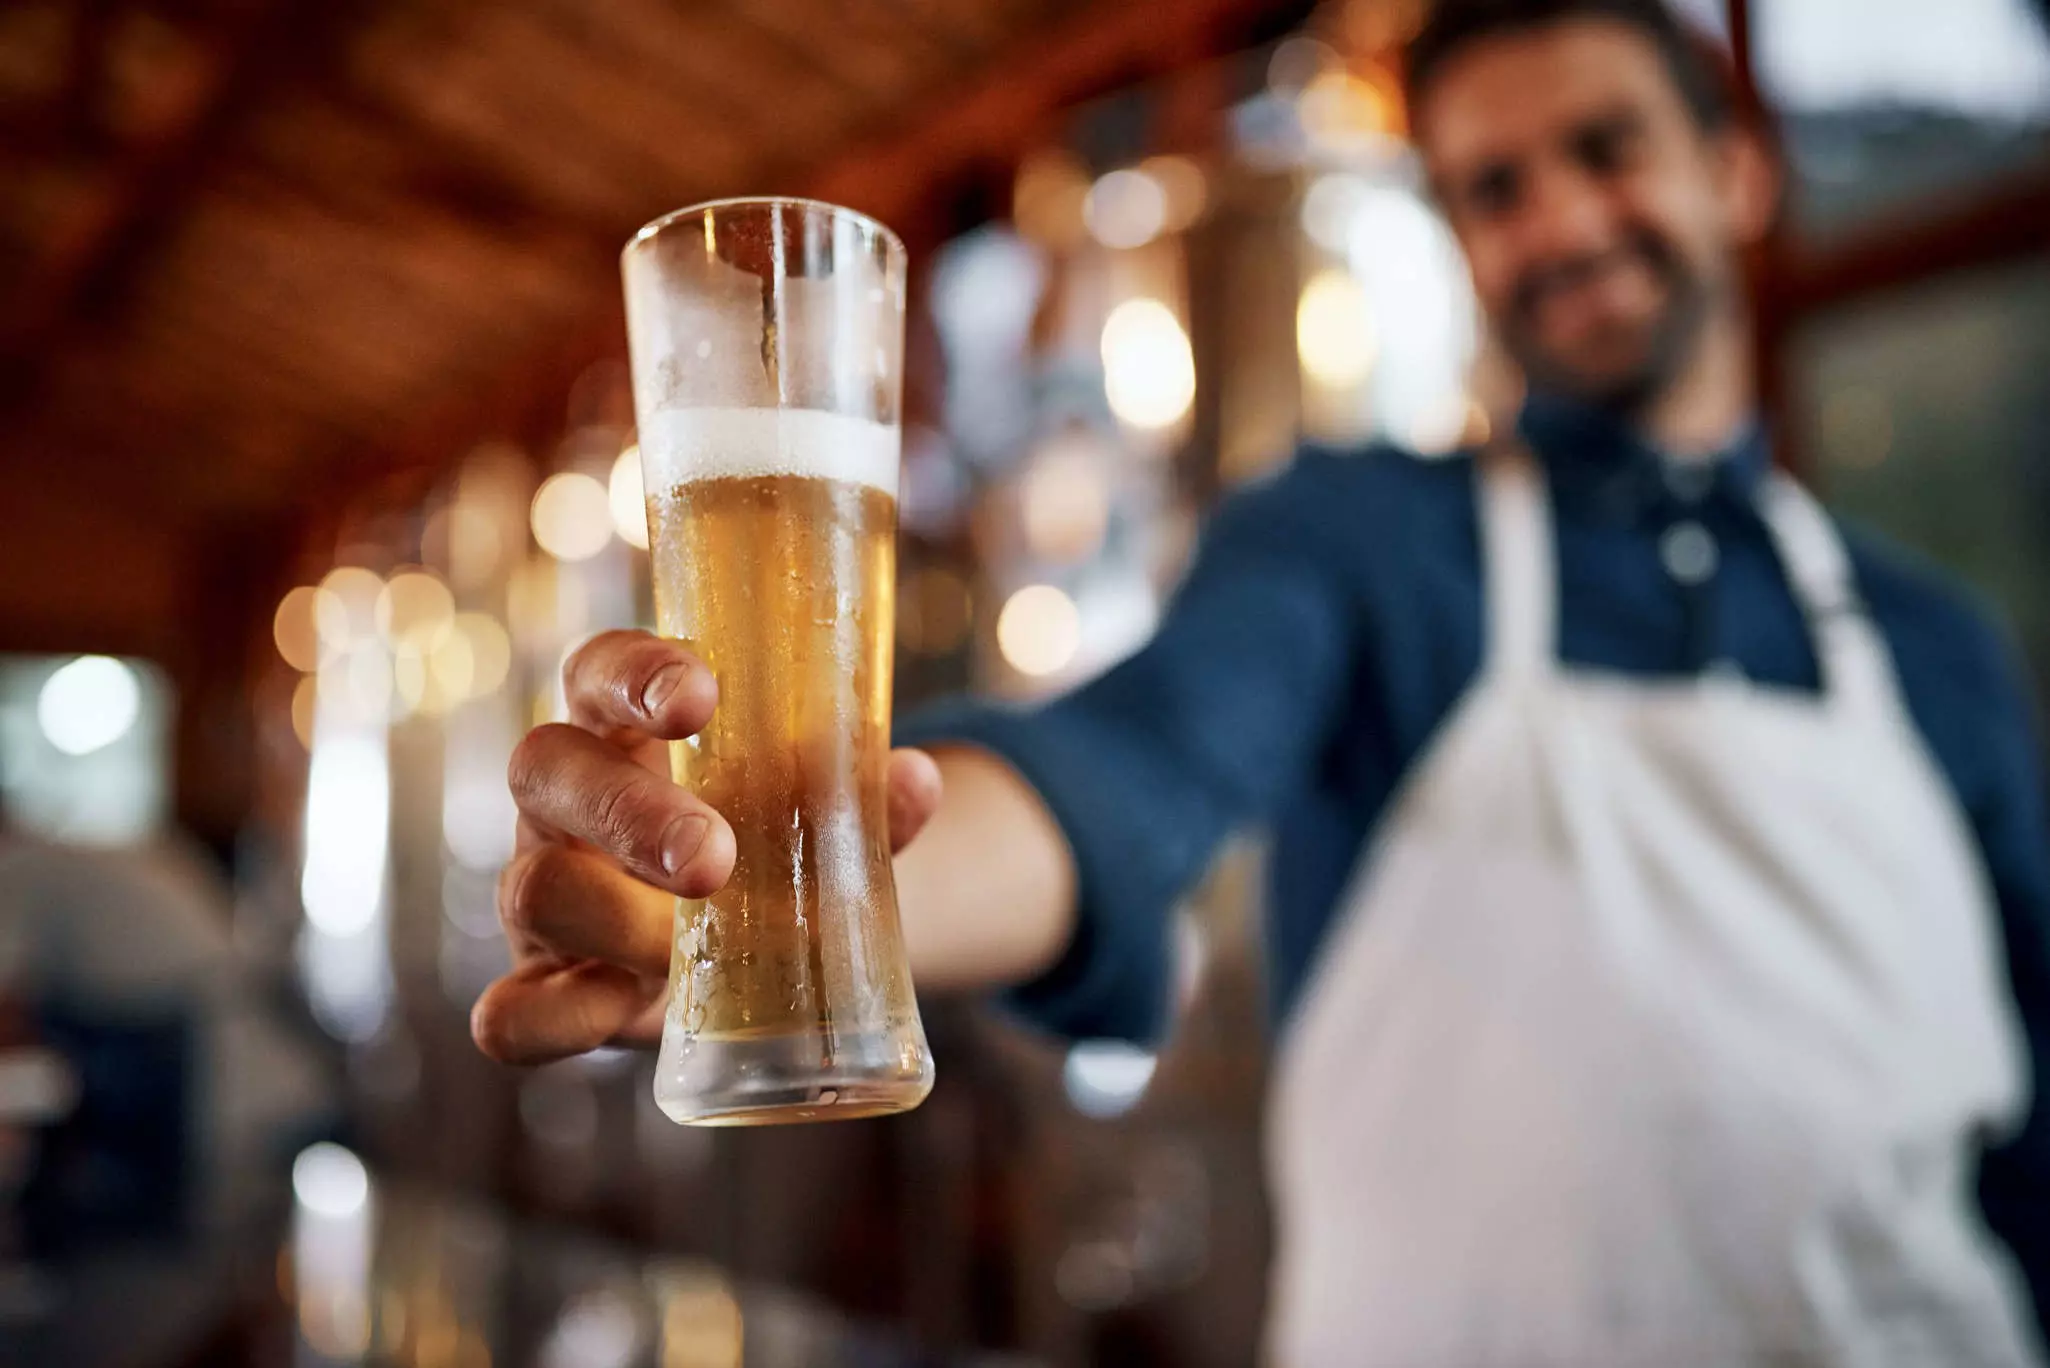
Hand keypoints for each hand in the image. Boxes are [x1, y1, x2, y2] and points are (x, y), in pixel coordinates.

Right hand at [471, 629, 944, 1065]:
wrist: (752, 949)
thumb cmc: (772, 845)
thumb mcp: (820, 816)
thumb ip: (866, 800)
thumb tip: (918, 779)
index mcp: (623, 725)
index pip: (600, 670)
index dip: (635, 675)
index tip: (700, 696)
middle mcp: (565, 800)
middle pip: (545, 767)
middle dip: (629, 813)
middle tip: (712, 858)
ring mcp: (544, 892)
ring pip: (532, 886)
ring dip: (615, 919)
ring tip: (688, 946)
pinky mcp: (545, 987)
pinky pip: (510, 1014)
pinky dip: (550, 1018)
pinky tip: (616, 1007)